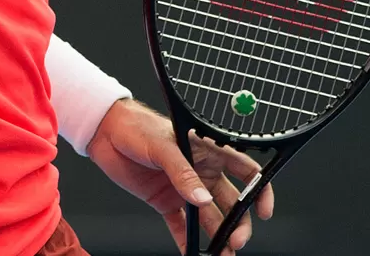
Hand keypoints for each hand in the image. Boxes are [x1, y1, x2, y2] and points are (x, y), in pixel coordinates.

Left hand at [86, 99, 275, 254]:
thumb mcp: (162, 146)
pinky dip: (188, 241)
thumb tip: (202, 199)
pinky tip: (193, 253)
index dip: (260, 190)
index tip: (264, 212)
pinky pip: (182, 226)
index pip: (244, 170)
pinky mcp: (165, 201)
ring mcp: (184, 188)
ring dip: (217, 237)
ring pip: (208, 217)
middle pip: (229, 202)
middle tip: (236, 241)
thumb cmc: (137, 127)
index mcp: (208, 151)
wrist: (105, 132)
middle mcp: (200, 172)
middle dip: (237, 223)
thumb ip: (182, 173)